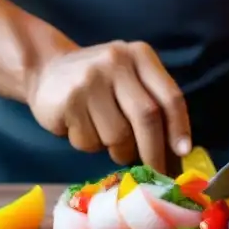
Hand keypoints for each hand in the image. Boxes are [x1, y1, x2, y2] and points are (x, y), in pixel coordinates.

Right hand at [29, 41, 191, 171]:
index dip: (180, 128)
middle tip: (157, 173)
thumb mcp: (130, 79)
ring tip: (106, 138)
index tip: (183, 154)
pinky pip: (89, 141)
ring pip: (117, 136)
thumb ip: (154, 104)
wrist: (45, 69)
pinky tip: (81, 128)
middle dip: (154, 152)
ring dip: (117, 150)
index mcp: (140, 55)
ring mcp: (90, 80)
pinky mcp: (68, 100)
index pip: (170, 96)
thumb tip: (178, 153)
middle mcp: (117, 62)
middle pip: (146, 117)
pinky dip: (90, 145)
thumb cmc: (99, 83)